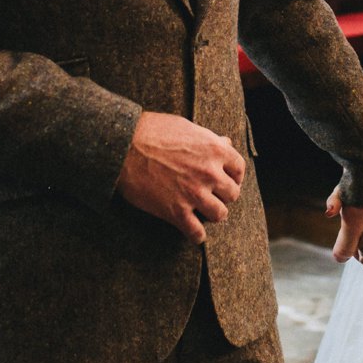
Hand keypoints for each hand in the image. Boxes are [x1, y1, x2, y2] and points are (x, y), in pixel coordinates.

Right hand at [115, 111, 245, 243]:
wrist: (123, 145)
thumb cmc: (152, 131)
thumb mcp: (186, 127)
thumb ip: (209, 139)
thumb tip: (225, 142)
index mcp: (214, 150)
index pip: (239, 168)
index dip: (234, 175)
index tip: (227, 179)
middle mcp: (209, 173)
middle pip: (232, 193)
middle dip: (223, 195)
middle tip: (213, 195)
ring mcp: (194, 194)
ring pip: (220, 214)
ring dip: (213, 214)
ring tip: (204, 213)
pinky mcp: (176, 211)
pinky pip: (196, 232)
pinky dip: (197, 235)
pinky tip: (193, 232)